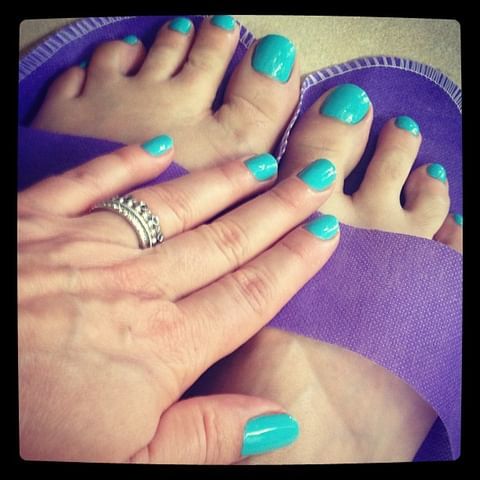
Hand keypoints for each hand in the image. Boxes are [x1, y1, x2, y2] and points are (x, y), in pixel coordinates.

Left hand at [18, 137, 338, 462]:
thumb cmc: (28, 438)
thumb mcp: (126, 467)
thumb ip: (206, 439)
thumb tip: (279, 420)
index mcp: (162, 345)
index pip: (252, 292)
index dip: (295, 260)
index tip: (326, 231)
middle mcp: (135, 285)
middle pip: (226, 240)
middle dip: (276, 210)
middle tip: (314, 178)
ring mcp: (84, 248)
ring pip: (173, 206)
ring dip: (221, 184)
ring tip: (260, 165)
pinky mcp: (32, 225)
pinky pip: (91, 184)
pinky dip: (126, 162)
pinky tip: (160, 148)